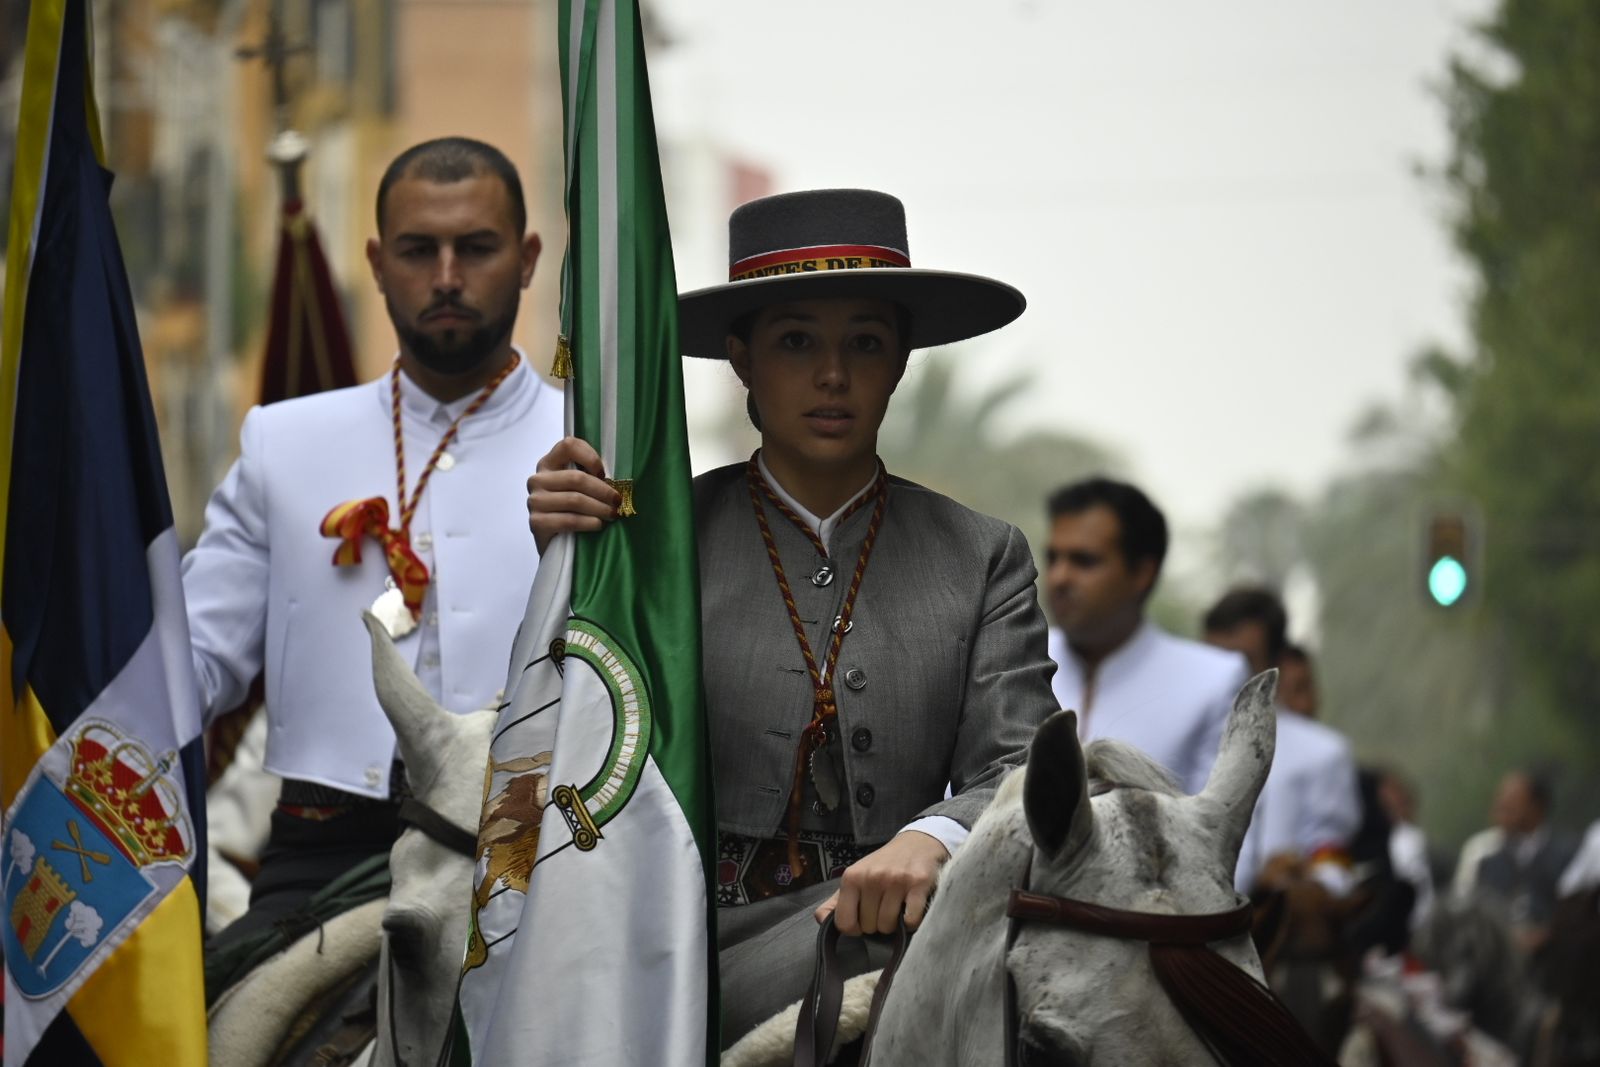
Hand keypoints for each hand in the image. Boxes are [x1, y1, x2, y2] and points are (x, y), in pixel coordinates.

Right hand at [526, 436, 620, 553]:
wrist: (554, 543)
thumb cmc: (572, 511)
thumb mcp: (579, 489)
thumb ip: (589, 476)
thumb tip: (617, 478)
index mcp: (548, 463)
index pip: (568, 446)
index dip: (590, 457)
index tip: (604, 473)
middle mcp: (538, 479)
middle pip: (576, 478)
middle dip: (603, 491)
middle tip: (617, 501)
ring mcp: (534, 501)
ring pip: (574, 500)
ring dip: (599, 508)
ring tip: (612, 515)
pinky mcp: (536, 522)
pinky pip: (569, 520)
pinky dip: (589, 523)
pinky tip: (598, 524)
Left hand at [814, 830, 947, 935]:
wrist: (915, 843)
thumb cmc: (882, 866)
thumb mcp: (855, 877)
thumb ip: (836, 901)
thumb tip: (820, 920)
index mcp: (852, 877)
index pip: (844, 923)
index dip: (855, 929)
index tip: (863, 921)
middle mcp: (872, 877)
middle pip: (869, 926)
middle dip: (876, 924)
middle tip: (884, 909)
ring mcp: (895, 880)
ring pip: (888, 926)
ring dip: (894, 925)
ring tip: (896, 909)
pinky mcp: (918, 884)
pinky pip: (911, 920)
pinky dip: (911, 923)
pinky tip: (910, 910)